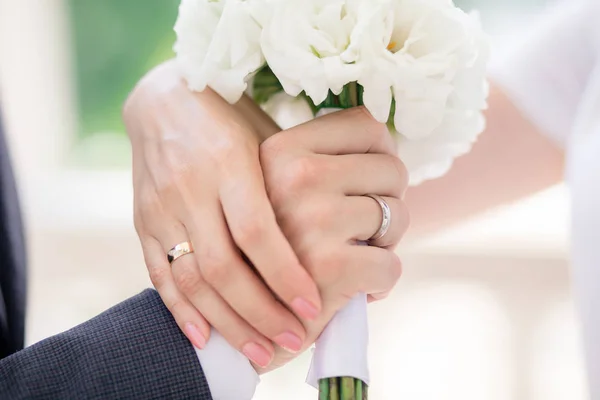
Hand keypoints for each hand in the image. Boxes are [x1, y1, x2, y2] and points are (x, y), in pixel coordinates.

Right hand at [123, 61, 321, 366]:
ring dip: (225, 322)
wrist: (163, 98)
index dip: (284, 274)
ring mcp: (162, 207)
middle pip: (223, 266)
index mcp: (229, 162)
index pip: (256, 231)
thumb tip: (341, 223)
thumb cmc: (231, 116)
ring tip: (257, 352)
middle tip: (292, 340)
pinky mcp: (143, 220)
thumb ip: (293, 179)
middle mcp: (191, 187)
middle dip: (260, 311)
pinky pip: (158, 272)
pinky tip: (204, 337)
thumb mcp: (267, 136)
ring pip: (191, 278)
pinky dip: (179, 310)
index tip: (311, 306)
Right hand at [258, 107, 409, 370]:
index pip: (365, 124)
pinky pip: (390, 266)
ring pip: (396, 216)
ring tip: (359, 256)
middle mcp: (292, 178)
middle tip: (369, 225)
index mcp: (278, 152)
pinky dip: (383, 281)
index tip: (376, 177)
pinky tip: (359, 288)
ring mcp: (309, 220)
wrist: (240, 323)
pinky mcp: (326, 267)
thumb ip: (313, 160)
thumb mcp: (273, 189)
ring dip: (387, 243)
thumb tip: (382, 138)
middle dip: (392, 200)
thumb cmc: (271, 251)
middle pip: (391, 168)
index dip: (383, 150)